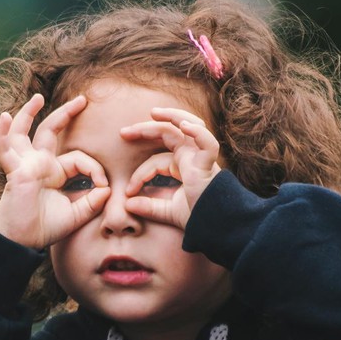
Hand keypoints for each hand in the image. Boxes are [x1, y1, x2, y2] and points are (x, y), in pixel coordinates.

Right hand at [0, 94, 109, 248]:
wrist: (23, 242)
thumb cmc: (45, 229)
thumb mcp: (76, 215)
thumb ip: (92, 202)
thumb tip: (107, 189)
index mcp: (54, 173)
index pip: (78, 159)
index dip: (95, 169)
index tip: (104, 186)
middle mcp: (39, 164)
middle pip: (50, 131)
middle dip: (66, 114)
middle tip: (82, 100)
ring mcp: (25, 165)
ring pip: (24, 132)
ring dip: (28, 113)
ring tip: (37, 98)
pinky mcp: (15, 172)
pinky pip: (5, 150)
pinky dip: (2, 134)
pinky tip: (4, 118)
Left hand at [120, 107, 220, 229]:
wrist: (217, 226)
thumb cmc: (198, 217)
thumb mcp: (168, 212)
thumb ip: (149, 207)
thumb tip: (127, 205)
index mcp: (183, 166)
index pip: (155, 161)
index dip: (139, 174)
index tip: (128, 192)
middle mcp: (191, 157)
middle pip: (168, 134)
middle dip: (145, 129)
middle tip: (123, 133)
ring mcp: (201, 157)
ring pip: (188, 126)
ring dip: (171, 116)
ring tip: (153, 113)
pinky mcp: (209, 164)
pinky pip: (207, 142)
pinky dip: (197, 132)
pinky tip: (183, 125)